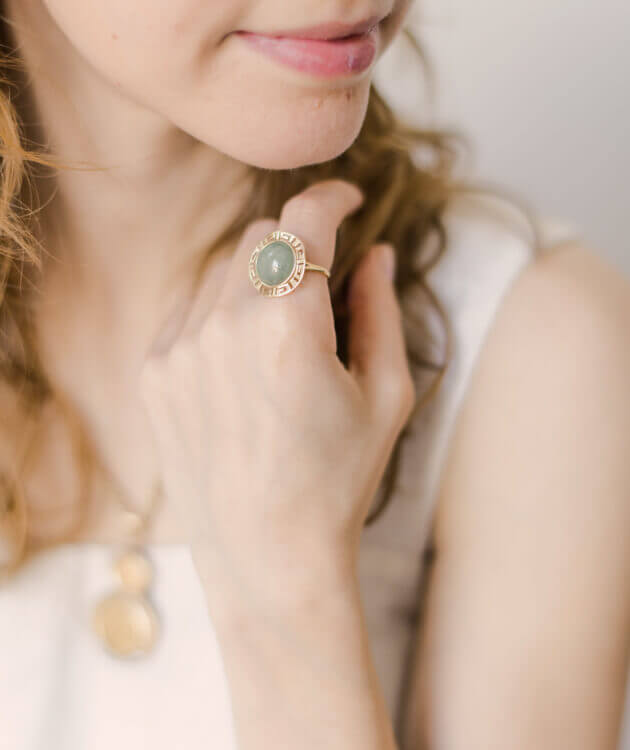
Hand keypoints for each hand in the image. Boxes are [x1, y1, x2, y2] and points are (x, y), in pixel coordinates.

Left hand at [138, 179, 415, 615]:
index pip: (306, 221)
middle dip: (299, 243)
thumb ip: (382, 309)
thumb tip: (377, 251)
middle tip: (324, 280)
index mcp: (291, 328)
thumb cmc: (339, 480)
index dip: (333, 197)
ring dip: (260, 277)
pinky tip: (244, 357)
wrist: (268, 556)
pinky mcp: (156, 371)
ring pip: (225, 268)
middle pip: (262, 235)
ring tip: (285, 333)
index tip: (349, 201)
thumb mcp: (386, 395)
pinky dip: (222, 310)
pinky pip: (191, 306)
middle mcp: (226, 327)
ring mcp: (181, 348)